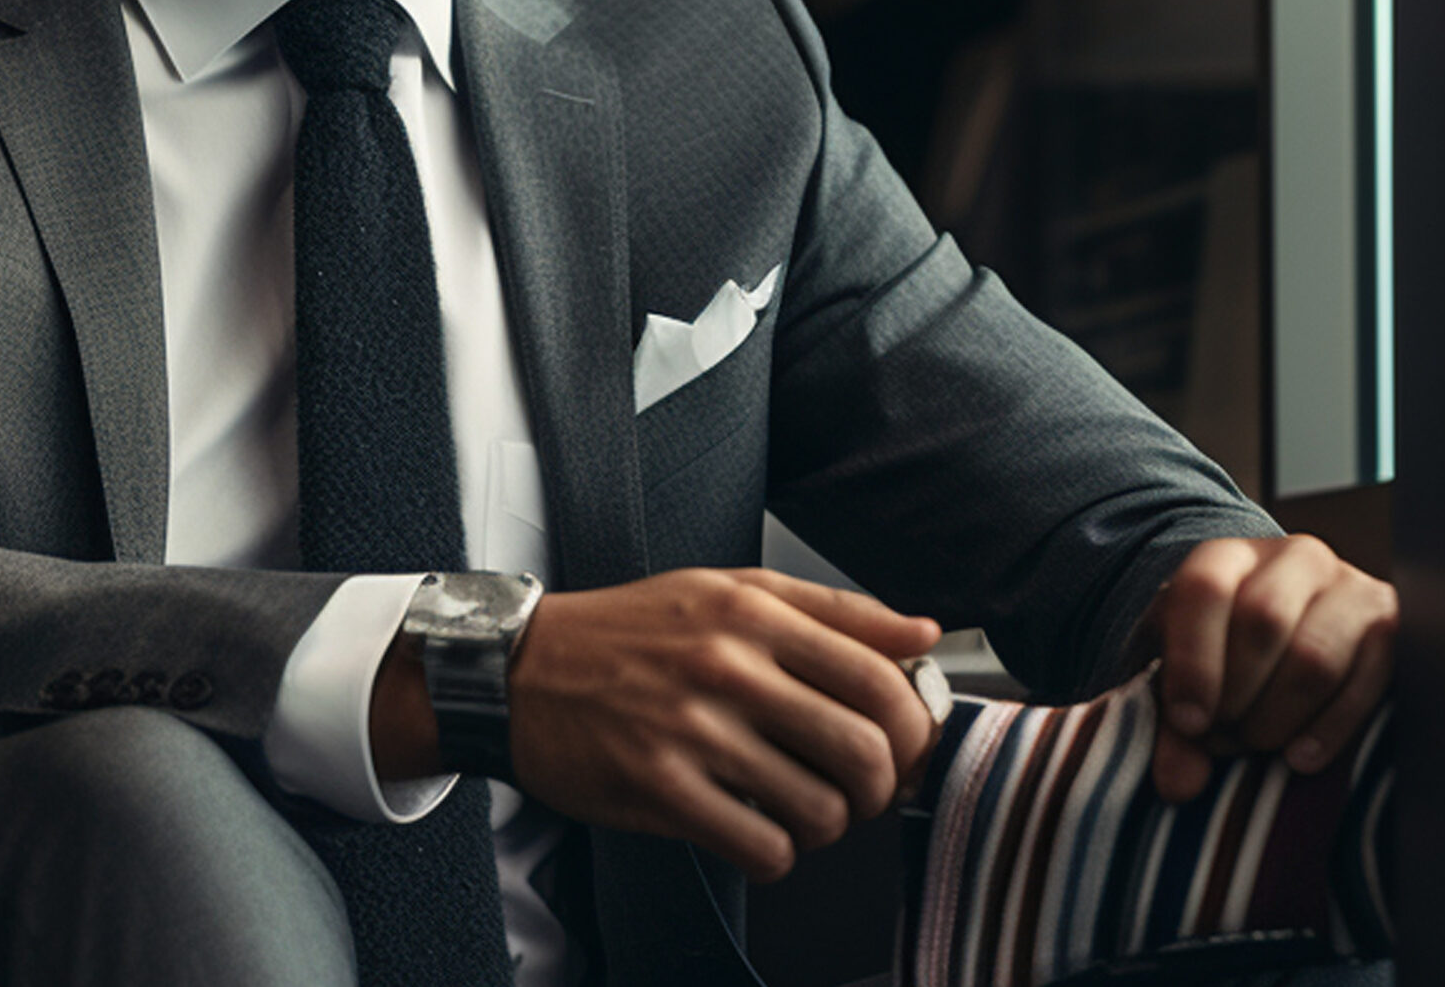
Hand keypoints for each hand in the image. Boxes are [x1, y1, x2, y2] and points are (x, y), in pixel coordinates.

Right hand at [502, 568, 938, 882]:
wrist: (520, 671)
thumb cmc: (632, 632)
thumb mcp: (729, 591)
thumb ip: (832, 610)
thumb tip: (924, 634)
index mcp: (752, 611)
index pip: (879, 675)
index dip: (915, 724)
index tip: (906, 742)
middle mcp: (727, 666)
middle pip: (865, 749)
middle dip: (882, 785)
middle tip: (861, 786)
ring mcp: (692, 730)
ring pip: (822, 809)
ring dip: (829, 824)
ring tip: (802, 807)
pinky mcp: (661, 790)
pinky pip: (764, 847)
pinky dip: (777, 852)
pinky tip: (756, 829)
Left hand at [1146, 534, 1396, 802]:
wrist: (1284, 642)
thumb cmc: (1221, 659)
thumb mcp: (1183, 679)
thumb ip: (1170, 728)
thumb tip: (1180, 787)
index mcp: (1228, 556)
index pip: (1205, 588)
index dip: (1193, 660)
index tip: (1189, 721)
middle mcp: (1294, 558)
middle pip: (1262, 620)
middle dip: (1237, 692)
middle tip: (1223, 735)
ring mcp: (1351, 587)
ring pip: (1315, 656)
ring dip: (1279, 715)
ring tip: (1258, 741)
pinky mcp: (1394, 627)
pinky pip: (1368, 681)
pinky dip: (1330, 728)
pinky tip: (1300, 757)